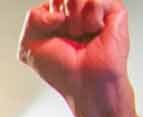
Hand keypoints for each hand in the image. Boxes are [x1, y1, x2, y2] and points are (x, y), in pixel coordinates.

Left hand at [16, 0, 137, 116]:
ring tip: (82, 36)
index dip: (47, 19)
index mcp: (56, 17)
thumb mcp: (29, 44)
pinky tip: (95, 33)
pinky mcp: (113, 10)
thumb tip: (57, 11)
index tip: (53, 37)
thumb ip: (32, 18)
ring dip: (75, 22)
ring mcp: (94, 10)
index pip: (51, 1)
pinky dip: (92, 21)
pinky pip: (95, 1)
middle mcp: (76, 11)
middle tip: (69, 37)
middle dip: (60, 20)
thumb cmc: (62, 69)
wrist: (86, 83)